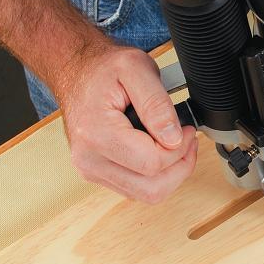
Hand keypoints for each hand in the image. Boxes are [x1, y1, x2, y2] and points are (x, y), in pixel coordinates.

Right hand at [53, 44, 197, 203]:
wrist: (75, 72)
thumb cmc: (101, 69)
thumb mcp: (136, 68)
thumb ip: (157, 104)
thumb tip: (173, 138)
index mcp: (96, 134)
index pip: (152, 163)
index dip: (180, 149)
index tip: (187, 130)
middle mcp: (89, 159)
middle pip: (151, 189)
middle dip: (179, 167)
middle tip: (187, 141)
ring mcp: (90, 170)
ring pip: (145, 194)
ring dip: (169, 174)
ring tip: (175, 145)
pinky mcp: (96, 173)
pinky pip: (135, 189)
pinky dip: (154, 175)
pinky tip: (159, 150)